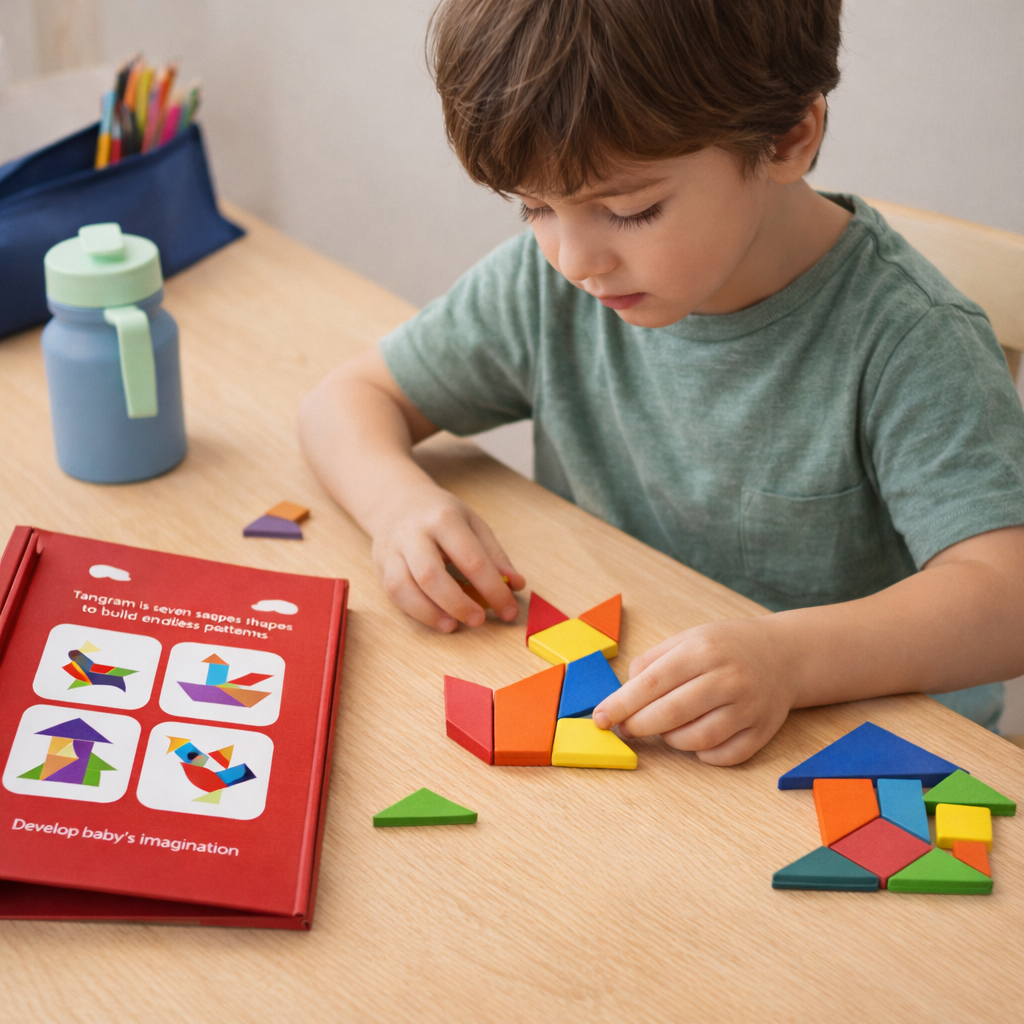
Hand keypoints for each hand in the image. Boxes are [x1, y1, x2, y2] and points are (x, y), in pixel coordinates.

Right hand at [369, 479, 524, 631]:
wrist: (397, 501)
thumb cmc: (440, 516)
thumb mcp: (473, 524)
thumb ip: (494, 555)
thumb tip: (516, 584)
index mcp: (444, 519)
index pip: (471, 559)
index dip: (493, 589)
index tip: (509, 610)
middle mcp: (414, 533)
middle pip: (430, 574)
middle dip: (457, 603)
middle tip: (479, 620)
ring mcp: (392, 550)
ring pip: (404, 587)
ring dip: (430, 613)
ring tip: (453, 625)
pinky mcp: (380, 565)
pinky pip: (394, 595)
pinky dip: (416, 611)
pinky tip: (436, 618)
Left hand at [592, 617, 797, 764]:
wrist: (785, 655)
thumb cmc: (726, 646)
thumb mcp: (688, 638)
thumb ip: (652, 662)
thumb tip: (623, 694)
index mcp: (703, 651)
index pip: (652, 682)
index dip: (622, 704)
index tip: (601, 719)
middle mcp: (728, 679)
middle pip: (671, 714)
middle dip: (639, 726)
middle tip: (625, 729)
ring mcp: (748, 707)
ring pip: (696, 740)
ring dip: (670, 740)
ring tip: (664, 728)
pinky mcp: (763, 731)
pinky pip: (724, 756)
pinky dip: (702, 754)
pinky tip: (695, 739)